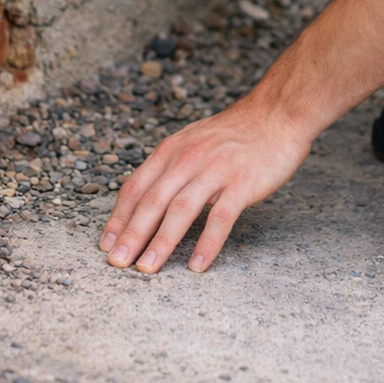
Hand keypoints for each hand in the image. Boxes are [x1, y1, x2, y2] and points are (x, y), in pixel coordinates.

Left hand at [98, 95, 312, 273]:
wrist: (277, 113)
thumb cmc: (235, 132)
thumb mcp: (192, 140)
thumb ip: (170, 165)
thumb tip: (146, 197)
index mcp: (172, 150)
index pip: (136, 187)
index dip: (118, 217)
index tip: (106, 244)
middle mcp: (188, 158)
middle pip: (152, 201)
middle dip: (131, 235)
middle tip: (116, 263)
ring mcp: (215, 170)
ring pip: (181, 211)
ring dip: (161, 243)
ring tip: (146, 268)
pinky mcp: (242, 183)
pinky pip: (221, 218)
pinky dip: (207, 243)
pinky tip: (197, 265)